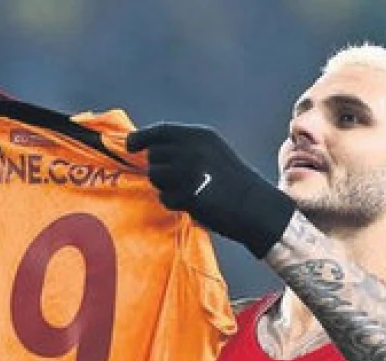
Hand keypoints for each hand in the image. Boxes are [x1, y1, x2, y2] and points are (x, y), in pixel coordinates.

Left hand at [126, 123, 295, 258]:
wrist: (254, 205)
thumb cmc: (231, 181)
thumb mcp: (212, 151)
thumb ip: (185, 147)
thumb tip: (148, 148)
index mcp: (200, 136)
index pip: (162, 131)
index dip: (142, 137)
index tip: (131, 145)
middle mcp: (194, 150)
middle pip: (154, 155)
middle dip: (157, 167)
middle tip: (174, 179)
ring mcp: (190, 172)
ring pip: (156, 175)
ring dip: (163, 185)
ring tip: (184, 190)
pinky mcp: (189, 194)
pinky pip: (165, 197)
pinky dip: (173, 202)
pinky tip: (190, 203)